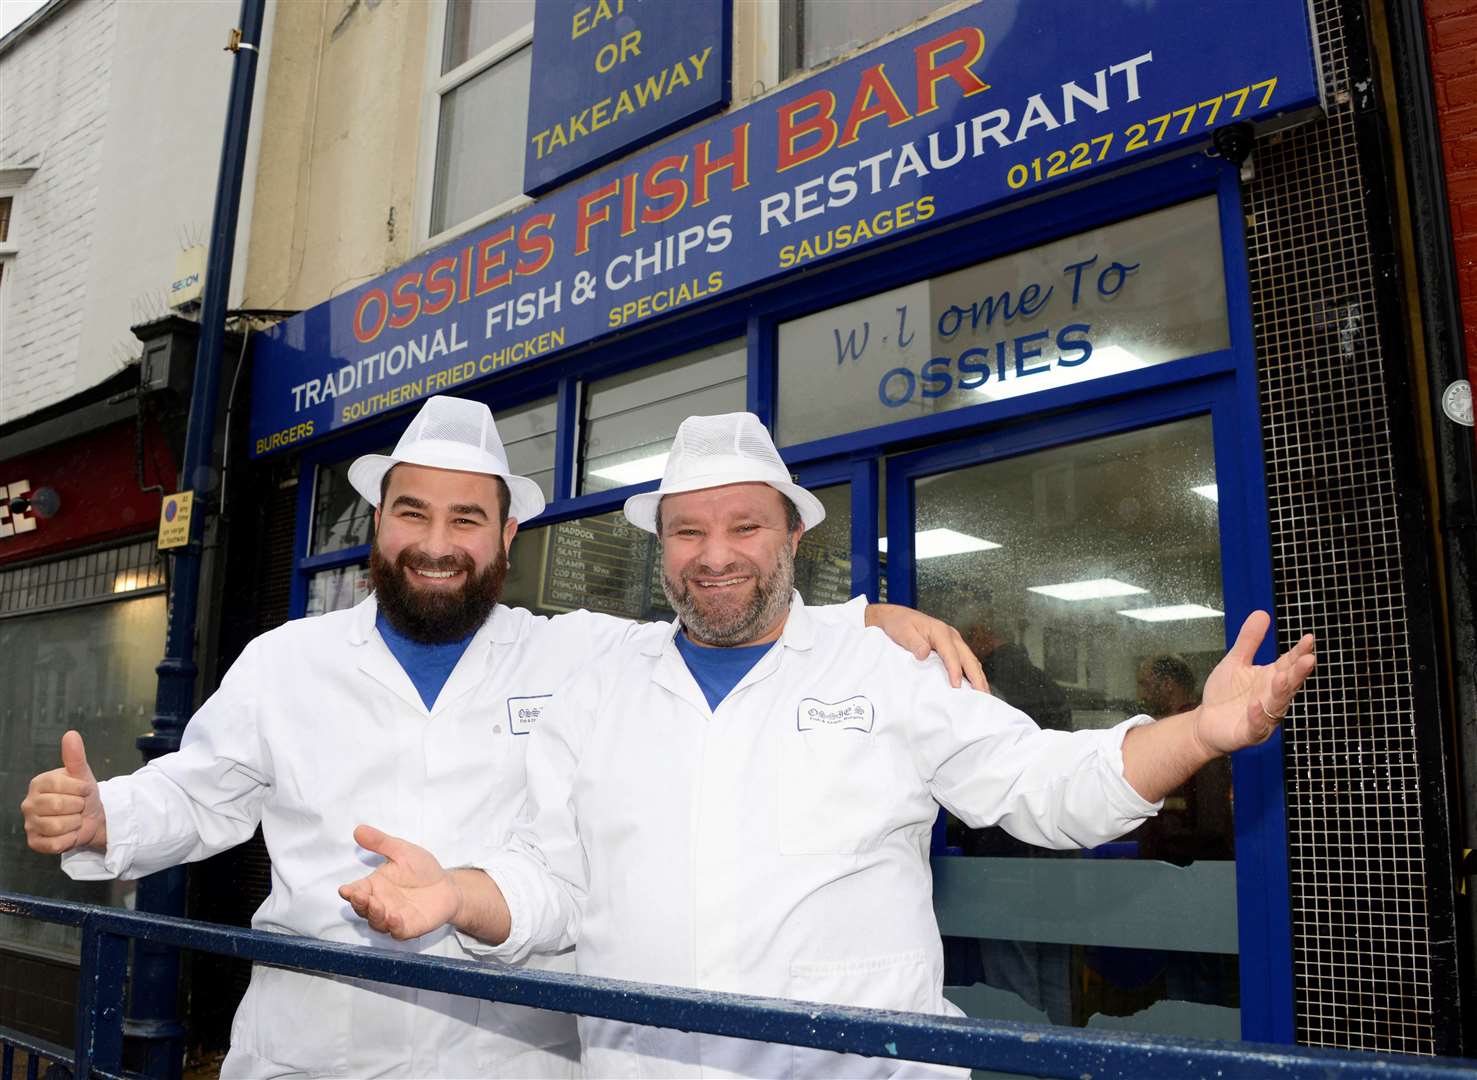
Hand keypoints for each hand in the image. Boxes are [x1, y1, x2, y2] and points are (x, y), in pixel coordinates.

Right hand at [21, 731, 107, 854]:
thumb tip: (70, 734)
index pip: (61, 785)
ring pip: (57, 826)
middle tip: (79, 806)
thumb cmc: (84, 795)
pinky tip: (69, 833)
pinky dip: (69, 839)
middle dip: (79, 806)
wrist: (91, 818)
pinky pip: (55, 844)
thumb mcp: (82, 774)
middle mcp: (29, 803)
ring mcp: (30, 824)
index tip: (84, 790)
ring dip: (75, 823)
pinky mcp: (35, 842)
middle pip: (59, 806)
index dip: (80, 789)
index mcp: (39, 783)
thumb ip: (75, 756)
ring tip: (74, 819)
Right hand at [339, 825, 461, 940]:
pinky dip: (394, 926)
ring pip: (377, 922)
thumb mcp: (402, 851)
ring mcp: (392, 918)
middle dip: (359, 903)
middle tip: (360, 895)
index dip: (349, 892)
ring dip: (375, 915)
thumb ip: (381, 842)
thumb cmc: (421, 869)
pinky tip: (395, 918)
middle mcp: (379, 904)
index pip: (355, 891)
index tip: (345, 890)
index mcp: (373, 886)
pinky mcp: (408, 928)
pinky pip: (398, 931)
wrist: (447, 886)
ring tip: (376, 905)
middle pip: (362, 908)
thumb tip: (358, 829)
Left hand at [865, 603, 988, 690]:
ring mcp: (953, 641)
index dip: (955, 670)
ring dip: (978, 676)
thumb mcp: (903, 631)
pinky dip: (972, 672)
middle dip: (976, 676)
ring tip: (984, 694)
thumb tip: (924, 654)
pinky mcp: (951, 646)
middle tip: (982, 695)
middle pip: (968, 657)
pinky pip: (965, 660)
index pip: (951, 653)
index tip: (956, 686)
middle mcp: (951, 635)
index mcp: (940, 631)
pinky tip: (974, 685)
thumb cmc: (899, 624)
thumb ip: (914, 643)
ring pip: (970, 659)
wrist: (896, 617)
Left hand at [1193, 611, 1315, 756]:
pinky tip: (1256, 705)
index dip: (1299, 653)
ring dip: (1280, 692)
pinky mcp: (1249, 733)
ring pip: (1276, 705)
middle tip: (1309, 658)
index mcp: (1270, 679)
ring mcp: (1263, 717)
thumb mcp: (1235, 662)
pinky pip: (1256, 726)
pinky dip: (1257, 716)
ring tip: (1282, 677)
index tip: (1309, 639)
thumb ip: (1249, 641)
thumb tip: (1262, 613)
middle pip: (1288, 684)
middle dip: (1298, 672)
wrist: (1205, 723)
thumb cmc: (1225, 694)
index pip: (1288, 664)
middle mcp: (1271, 698)